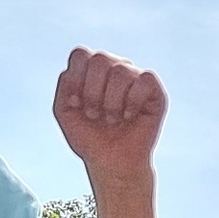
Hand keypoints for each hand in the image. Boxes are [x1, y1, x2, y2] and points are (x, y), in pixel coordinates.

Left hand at [53, 49, 164, 184]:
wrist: (111, 162)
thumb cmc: (89, 137)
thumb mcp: (65, 111)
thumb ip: (64, 84)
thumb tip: (79, 67)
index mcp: (91, 69)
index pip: (81, 55)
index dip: (76, 80)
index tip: (76, 105)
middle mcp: (114, 67)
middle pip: (99, 59)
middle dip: (92, 93)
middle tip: (94, 115)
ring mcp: (134, 76)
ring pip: (121, 70)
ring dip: (111, 103)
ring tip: (112, 120)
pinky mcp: (153, 90)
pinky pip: (144, 79)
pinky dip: (132, 102)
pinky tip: (129, 117)